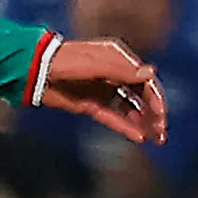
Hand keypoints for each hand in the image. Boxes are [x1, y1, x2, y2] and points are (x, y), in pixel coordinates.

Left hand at [37, 36, 167, 144]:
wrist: (35, 70)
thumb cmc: (66, 60)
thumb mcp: (96, 64)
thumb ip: (123, 71)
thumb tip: (150, 74)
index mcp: (117, 58)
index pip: (144, 80)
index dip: (155, 98)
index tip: (161, 115)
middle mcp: (113, 74)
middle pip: (139, 96)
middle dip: (153, 113)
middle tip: (162, 132)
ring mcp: (101, 90)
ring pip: (128, 109)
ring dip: (143, 122)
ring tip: (155, 139)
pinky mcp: (89, 104)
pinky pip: (112, 117)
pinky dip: (125, 127)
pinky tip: (138, 138)